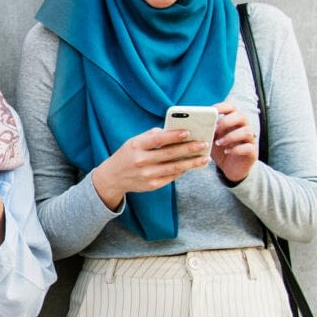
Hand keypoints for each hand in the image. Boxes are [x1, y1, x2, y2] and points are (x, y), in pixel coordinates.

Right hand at [91, 127, 209, 209]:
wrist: (112, 178)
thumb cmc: (127, 155)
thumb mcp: (133, 142)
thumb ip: (152, 136)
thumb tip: (173, 131)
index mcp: (136, 146)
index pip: (158, 139)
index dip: (174, 136)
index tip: (188, 132)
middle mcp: (141, 161)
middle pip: (170, 154)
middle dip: (189, 149)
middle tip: (204, 144)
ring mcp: (147, 175)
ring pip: (175, 168)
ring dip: (192, 163)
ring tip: (204, 158)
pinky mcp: (152, 185)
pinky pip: (171, 177)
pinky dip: (182, 171)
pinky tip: (191, 166)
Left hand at [210, 101, 258, 184]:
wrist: (232, 169)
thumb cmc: (221, 150)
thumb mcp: (212, 140)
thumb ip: (207, 131)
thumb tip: (194, 125)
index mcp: (233, 121)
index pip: (232, 107)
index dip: (223, 106)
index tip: (213, 111)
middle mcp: (244, 128)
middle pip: (242, 116)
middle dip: (227, 121)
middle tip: (215, 129)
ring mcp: (250, 140)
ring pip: (247, 132)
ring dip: (231, 136)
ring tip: (219, 142)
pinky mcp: (252, 152)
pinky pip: (248, 147)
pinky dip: (237, 149)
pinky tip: (227, 151)